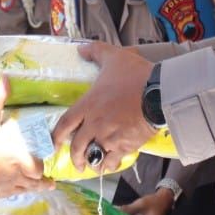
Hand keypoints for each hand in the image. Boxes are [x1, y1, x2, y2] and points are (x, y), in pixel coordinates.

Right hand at [0, 78, 54, 197]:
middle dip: (42, 178)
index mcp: (19, 157)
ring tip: (44, 186)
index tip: (44, 161)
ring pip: (27, 190)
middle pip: (37, 182)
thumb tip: (5, 78)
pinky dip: (19, 191)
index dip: (42, 166)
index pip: (39, 167)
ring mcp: (6, 186)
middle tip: (48, 176)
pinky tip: (18, 188)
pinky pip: (13, 194)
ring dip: (34, 187)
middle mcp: (16, 174)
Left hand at [50, 41, 155, 171]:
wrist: (160, 92)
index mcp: (88, 105)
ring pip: (94, 157)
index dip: (56, 136)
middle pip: (77, 146)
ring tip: (93, 165)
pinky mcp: (125, 146)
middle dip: (75, 157)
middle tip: (76, 162)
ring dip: (92, 162)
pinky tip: (110, 165)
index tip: (54, 144)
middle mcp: (94, 124)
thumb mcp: (114, 57)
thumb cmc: (135, 75)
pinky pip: (112, 161)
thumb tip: (80, 48)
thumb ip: (96, 52)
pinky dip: (109, 165)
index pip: (64, 124)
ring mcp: (109, 137)